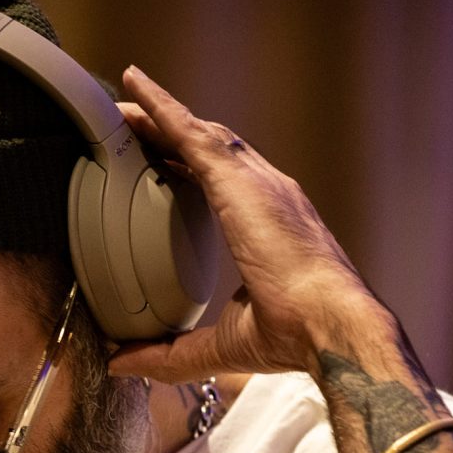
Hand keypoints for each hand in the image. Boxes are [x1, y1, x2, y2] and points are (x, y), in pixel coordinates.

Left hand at [107, 65, 386, 381]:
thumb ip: (169, 353)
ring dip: (160, 115)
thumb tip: (123, 364)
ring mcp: (256, 180)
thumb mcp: (219, 345)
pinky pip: (191, 131)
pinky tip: (136, 89)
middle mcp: (266, 192)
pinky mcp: (239, 178)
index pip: (221, 185)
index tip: (159, 161)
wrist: (328, 323)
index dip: (188, 169)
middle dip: (172, 132)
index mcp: (267, 225)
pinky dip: (162, 107)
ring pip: (199, 132)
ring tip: (124, 102)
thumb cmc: (294, 335)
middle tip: (132, 123)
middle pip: (210, 149)